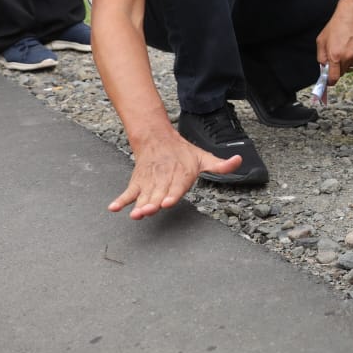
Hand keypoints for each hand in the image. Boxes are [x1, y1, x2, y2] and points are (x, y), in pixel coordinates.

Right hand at [109, 133, 240, 219]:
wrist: (157, 138)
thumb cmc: (183, 152)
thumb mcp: (204, 157)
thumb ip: (221, 165)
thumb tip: (239, 160)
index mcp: (181, 173)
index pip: (177, 186)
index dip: (173, 194)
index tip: (168, 202)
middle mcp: (164, 178)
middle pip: (158, 193)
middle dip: (154, 203)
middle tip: (149, 211)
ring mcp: (150, 181)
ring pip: (144, 195)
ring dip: (138, 205)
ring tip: (135, 214)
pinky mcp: (138, 182)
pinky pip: (128, 192)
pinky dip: (121, 200)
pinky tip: (114, 208)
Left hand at [317, 0, 352, 83]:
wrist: (352, 15)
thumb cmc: (335, 26)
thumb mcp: (321, 40)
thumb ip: (321, 57)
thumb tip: (324, 68)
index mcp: (335, 55)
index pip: (334, 77)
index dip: (330, 81)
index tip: (329, 81)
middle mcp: (347, 57)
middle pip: (342, 72)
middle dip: (338, 68)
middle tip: (336, 57)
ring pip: (351, 68)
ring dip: (347, 63)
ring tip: (345, 49)